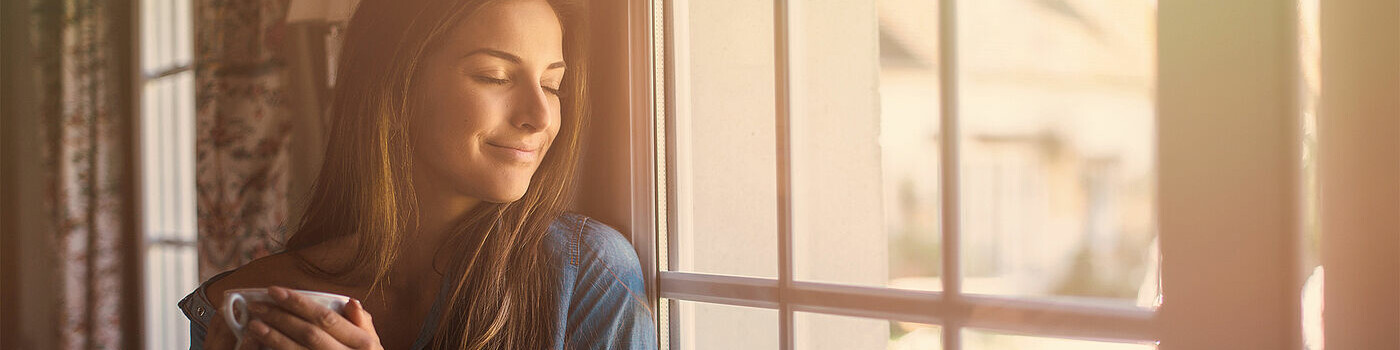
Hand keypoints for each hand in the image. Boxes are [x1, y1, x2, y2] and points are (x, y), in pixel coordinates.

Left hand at [243, 286, 383, 349]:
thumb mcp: (372, 345)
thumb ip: (363, 323)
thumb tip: (351, 302)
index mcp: (361, 343)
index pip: (326, 317)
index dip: (299, 303)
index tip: (276, 291)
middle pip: (308, 332)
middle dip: (280, 317)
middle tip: (257, 306)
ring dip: (273, 337)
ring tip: (254, 324)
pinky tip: (261, 347)